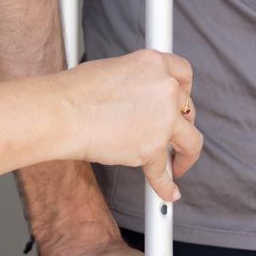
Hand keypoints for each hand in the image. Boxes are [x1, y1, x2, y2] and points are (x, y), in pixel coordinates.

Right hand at [61, 50, 202, 201]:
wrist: (63, 112)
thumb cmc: (76, 91)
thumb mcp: (113, 70)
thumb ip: (136, 82)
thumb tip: (138, 99)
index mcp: (153, 63)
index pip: (184, 73)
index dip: (185, 90)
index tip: (182, 102)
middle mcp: (165, 88)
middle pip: (189, 108)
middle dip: (182, 123)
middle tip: (173, 135)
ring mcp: (163, 119)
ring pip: (192, 142)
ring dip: (186, 156)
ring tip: (178, 165)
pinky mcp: (152, 148)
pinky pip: (164, 172)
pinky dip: (166, 185)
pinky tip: (169, 192)